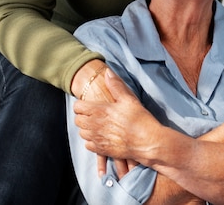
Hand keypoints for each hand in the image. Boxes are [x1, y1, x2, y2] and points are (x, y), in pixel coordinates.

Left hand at [72, 62, 135, 177]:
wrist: (147, 142)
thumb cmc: (139, 119)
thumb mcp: (128, 98)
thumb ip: (115, 85)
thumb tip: (107, 72)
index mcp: (99, 111)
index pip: (78, 107)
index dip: (81, 103)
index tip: (88, 102)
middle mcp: (94, 126)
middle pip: (77, 120)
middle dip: (82, 115)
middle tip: (92, 112)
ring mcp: (97, 140)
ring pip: (82, 133)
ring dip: (86, 128)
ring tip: (96, 124)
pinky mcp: (102, 151)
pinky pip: (88, 146)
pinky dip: (91, 140)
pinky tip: (100, 136)